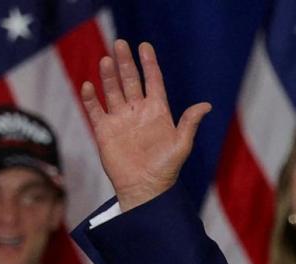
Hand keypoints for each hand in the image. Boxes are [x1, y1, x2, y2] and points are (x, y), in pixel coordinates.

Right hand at [80, 40, 211, 210]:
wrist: (144, 188)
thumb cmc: (166, 169)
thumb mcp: (182, 145)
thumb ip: (190, 123)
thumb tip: (206, 105)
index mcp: (157, 111)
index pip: (153, 81)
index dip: (149, 63)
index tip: (145, 46)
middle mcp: (138, 111)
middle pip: (130, 81)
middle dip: (125, 62)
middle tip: (120, 43)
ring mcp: (120, 119)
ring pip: (112, 91)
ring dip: (109, 75)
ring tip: (106, 59)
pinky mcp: (104, 131)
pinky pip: (95, 110)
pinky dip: (91, 98)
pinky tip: (89, 85)